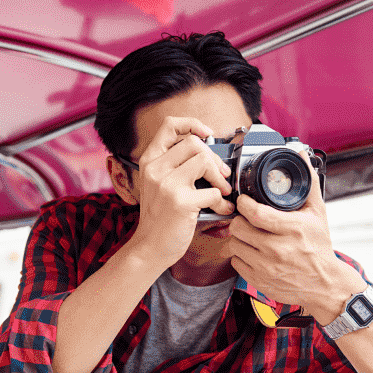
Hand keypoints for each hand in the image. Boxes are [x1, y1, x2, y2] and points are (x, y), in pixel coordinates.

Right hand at [130, 116, 234, 265]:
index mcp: (149, 161)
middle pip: (194, 143)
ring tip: (222, 190)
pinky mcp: (180, 202)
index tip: (207, 134)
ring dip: (220, 177)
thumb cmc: (159, 216)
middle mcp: (155, 169)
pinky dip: (222, 202)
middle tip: (221, 174)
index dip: (192, 124)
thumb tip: (208, 150)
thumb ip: (175, 165)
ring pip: (204, 161)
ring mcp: (166, 185)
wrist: (150, 248)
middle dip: (214, 158)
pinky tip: (221, 210)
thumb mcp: (158, 184)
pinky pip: (213, 192)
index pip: (169, 125)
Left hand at [220, 149, 364, 323]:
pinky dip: (240, 255)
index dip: (244, 204)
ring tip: (250, 234)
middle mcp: (278, 250)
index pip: (256, 214)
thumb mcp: (318, 213)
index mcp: (292, 230)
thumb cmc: (319, 247)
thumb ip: (308, 183)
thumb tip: (300, 155)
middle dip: (239, 220)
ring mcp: (267, 267)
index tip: (244, 200)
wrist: (324, 285)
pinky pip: (235, 262)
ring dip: (238, 237)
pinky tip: (252, 250)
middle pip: (239, 228)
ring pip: (234, 245)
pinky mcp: (259, 280)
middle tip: (246, 218)